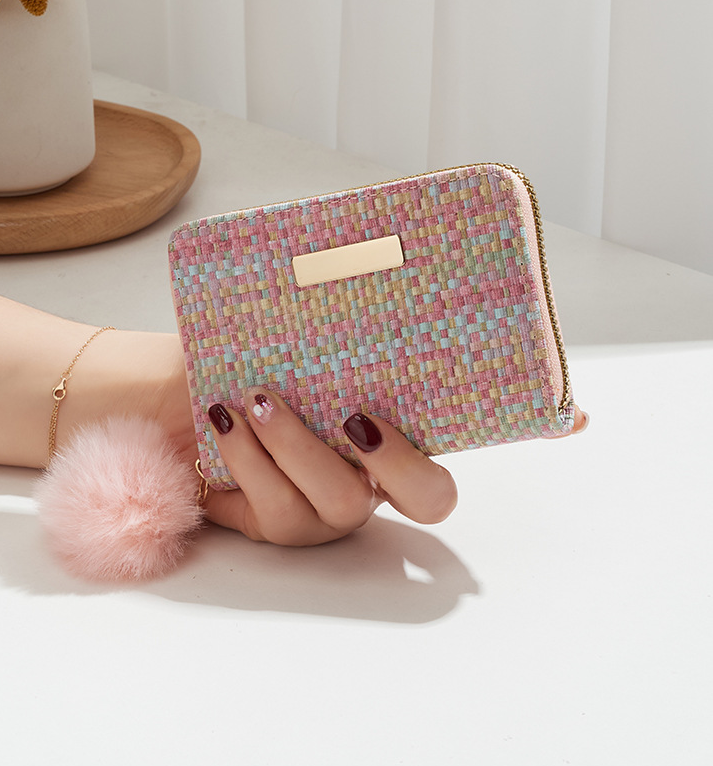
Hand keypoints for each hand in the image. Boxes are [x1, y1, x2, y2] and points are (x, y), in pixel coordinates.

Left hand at [144, 335, 587, 547]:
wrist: (192, 390)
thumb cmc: (263, 356)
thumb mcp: (304, 327)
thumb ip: (345, 299)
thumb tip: (380, 242)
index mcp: (402, 426)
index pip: (483, 428)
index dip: (537, 431)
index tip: (572, 412)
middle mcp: (378, 477)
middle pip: (430, 498)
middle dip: (399, 463)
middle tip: (360, 416)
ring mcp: (330, 508)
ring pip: (338, 502)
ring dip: (298, 450)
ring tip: (260, 397)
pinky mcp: (276, 522)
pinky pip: (273, 509)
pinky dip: (248, 458)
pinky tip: (226, 414)